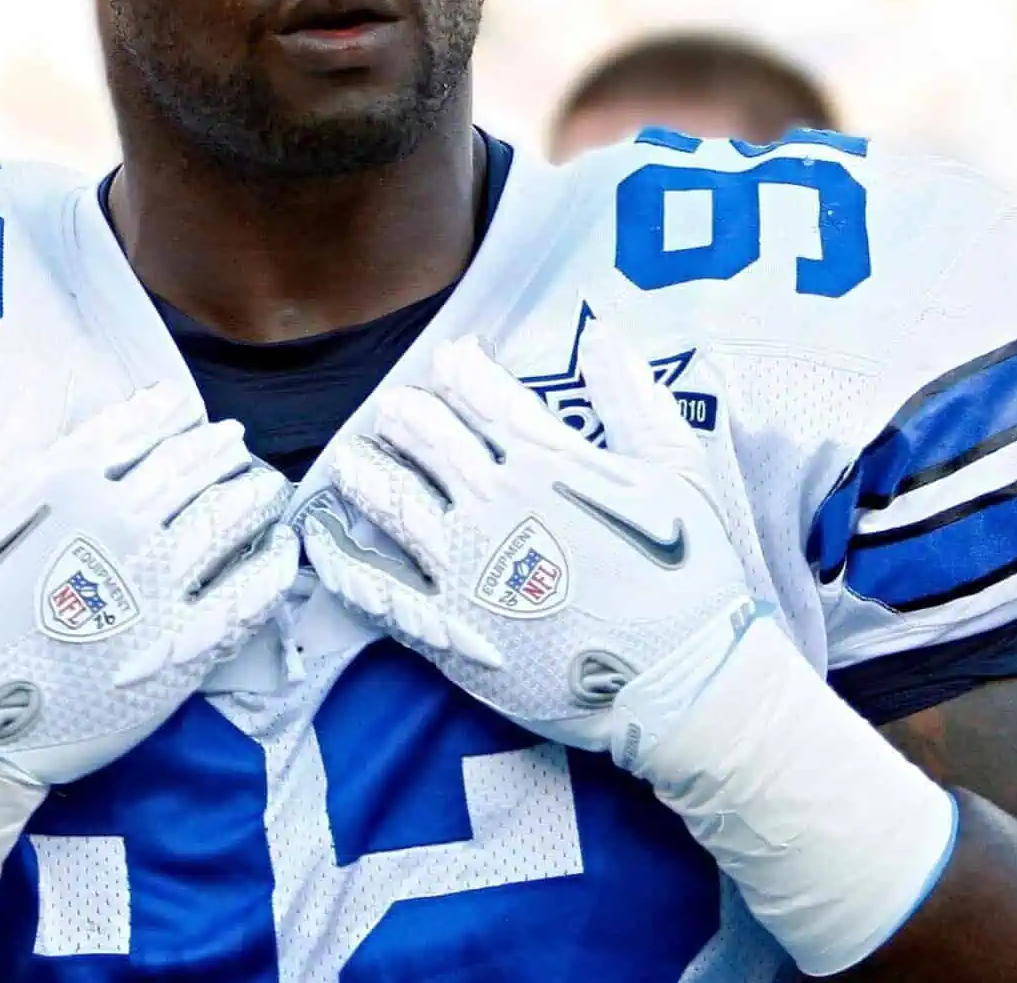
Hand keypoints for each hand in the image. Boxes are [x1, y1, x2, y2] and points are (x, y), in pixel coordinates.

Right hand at [0, 380, 299, 784]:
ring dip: (254, 493)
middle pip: (193, 466)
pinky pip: (249, 589)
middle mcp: (122, 521)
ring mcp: (159, 581)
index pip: (141, 427)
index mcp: (69, 483)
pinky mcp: (184, 639)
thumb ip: (21, 439)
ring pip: (228, 516)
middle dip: (219, 448)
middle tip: (234, 443)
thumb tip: (54, 379)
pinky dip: (272, 562)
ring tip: (264, 486)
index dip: (172, 412)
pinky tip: (279, 548)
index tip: (186, 408)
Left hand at [301, 322, 757, 760]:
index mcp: (545, 460)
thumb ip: (634, 396)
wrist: (681, 680)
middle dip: (407, 418)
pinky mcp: (446, 629)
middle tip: (393, 409)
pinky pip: (378, 590)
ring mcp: (462, 568)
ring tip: (350, 459)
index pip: (484, 397)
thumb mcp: (677, 468)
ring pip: (393, 504)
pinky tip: (327, 547)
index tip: (449, 358)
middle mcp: (492, 505)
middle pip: (429, 442)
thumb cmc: (689, 572)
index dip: (461, 370)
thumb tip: (601, 336)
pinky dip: (345, 564)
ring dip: (367, 473)